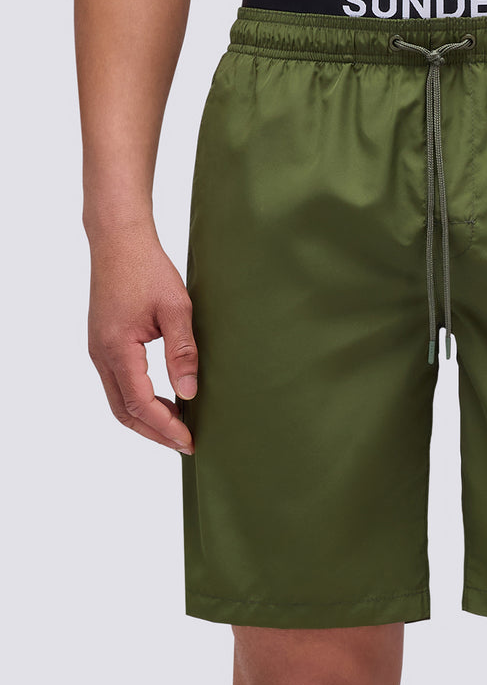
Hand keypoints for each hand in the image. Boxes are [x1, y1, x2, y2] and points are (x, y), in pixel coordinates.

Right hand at [87, 223, 197, 453]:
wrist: (119, 241)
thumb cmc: (148, 269)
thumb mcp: (177, 309)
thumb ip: (183, 352)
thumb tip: (189, 392)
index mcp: (117, 349)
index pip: (141, 404)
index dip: (166, 426)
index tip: (189, 440)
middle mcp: (101, 355)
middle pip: (124, 412)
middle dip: (155, 433)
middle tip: (185, 443)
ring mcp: (99, 351)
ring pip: (118, 401)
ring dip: (146, 418)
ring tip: (179, 425)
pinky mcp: (103, 344)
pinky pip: (118, 384)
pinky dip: (139, 399)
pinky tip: (165, 398)